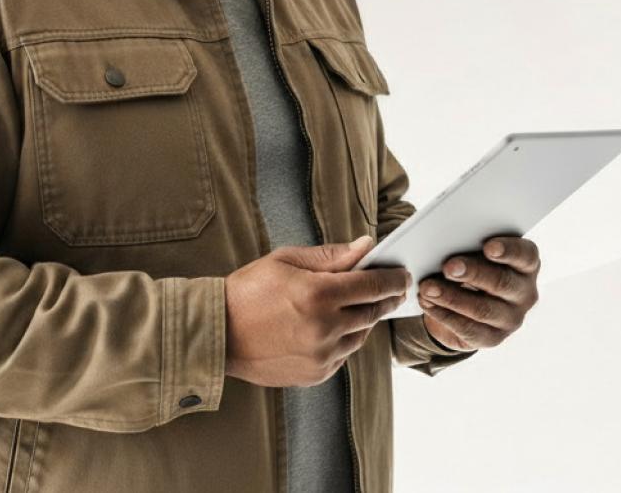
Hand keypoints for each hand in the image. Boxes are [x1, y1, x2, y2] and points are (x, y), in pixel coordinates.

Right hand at [224, 235, 411, 387]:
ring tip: (358, 305)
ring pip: (361, 335)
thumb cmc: (248, 291)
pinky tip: (334, 327)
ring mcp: (321, 355)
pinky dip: (345, 339)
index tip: (403, 274)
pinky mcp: (315, 373)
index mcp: (319, 294)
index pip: (372, 285)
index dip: (393, 279)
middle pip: (372, 312)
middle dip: (385, 298)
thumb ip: (331, 256)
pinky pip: (344, 355)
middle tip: (392, 288)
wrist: (218, 332)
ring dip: (365, 319)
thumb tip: (365, 246)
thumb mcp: (287, 261)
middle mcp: (325, 327)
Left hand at [416, 235, 539, 352]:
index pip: (525, 255)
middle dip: (473, 273)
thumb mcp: (475, 254)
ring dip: (451, 297)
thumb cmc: (473, 266)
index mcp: (526, 264)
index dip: (508, 250)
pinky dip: (444, 315)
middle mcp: (525, 293)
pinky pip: (469, 329)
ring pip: (483, 309)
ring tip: (427, 288)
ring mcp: (512, 319)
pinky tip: (427, 303)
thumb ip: (468, 247)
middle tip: (448, 267)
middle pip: (502, 282)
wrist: (468, 304)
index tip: (488, 246)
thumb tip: (443, 246)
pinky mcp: (493, 338)